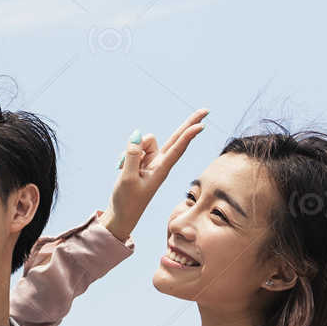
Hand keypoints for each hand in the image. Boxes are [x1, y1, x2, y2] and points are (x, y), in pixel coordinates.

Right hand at [105, 108, 207, 240]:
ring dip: (133, 149)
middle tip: (206, 110)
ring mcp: (151, 161)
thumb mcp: (126, 178)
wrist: (121, 214)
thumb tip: (137, 134)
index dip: (188, 135)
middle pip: (177, 138)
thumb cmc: (126, 201)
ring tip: (123, 168)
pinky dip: (126, 155)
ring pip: (145, 141)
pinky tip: (120, 168)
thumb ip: (131, 155)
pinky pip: (135, 148)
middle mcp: (160, 163)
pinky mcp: (142, 161)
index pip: (177, 148)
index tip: (202, 124)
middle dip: (190, 123)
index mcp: (161, 170)